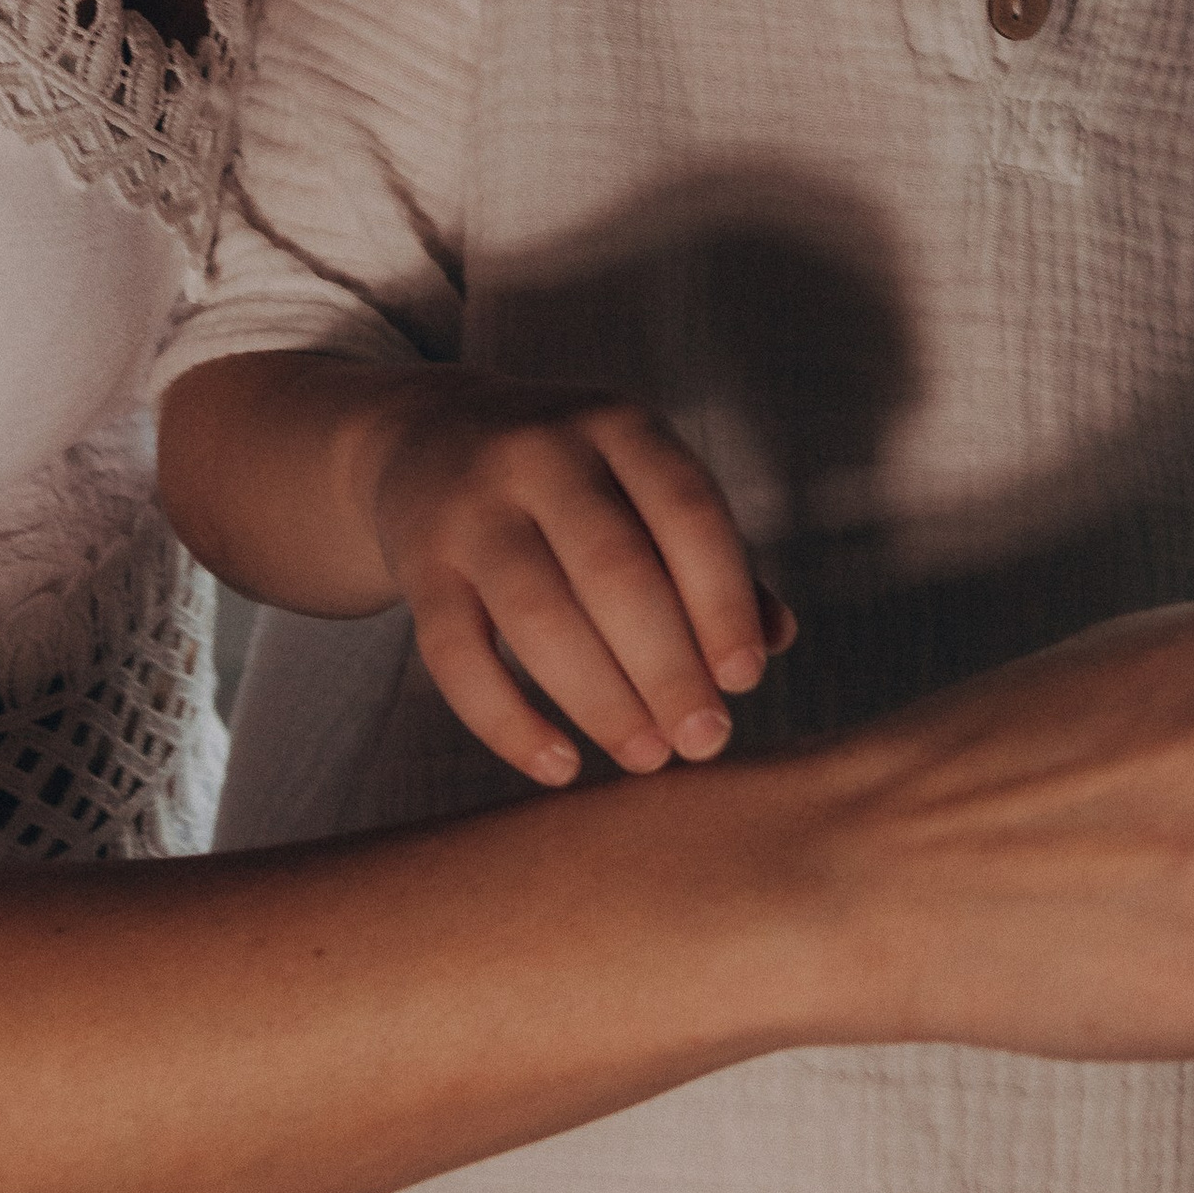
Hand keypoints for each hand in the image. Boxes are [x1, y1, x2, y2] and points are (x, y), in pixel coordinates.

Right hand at [367, 378, 790, 787]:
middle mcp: (541, 454)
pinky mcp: (419, 566)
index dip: (722, 598)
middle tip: (705, 740)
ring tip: (648, 758)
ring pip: (538, 615)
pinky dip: (508, 722)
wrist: (429, 439)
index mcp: (619, 426)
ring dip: (601, 700)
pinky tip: (560, 766)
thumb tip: (775, 639)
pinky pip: (456, 656)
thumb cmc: (573, 482)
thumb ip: (707, 557)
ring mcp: (470, 508)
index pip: (686, 510)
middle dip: (668, 665)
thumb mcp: (640, 485)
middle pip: (614, 569)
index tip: (744, 677)